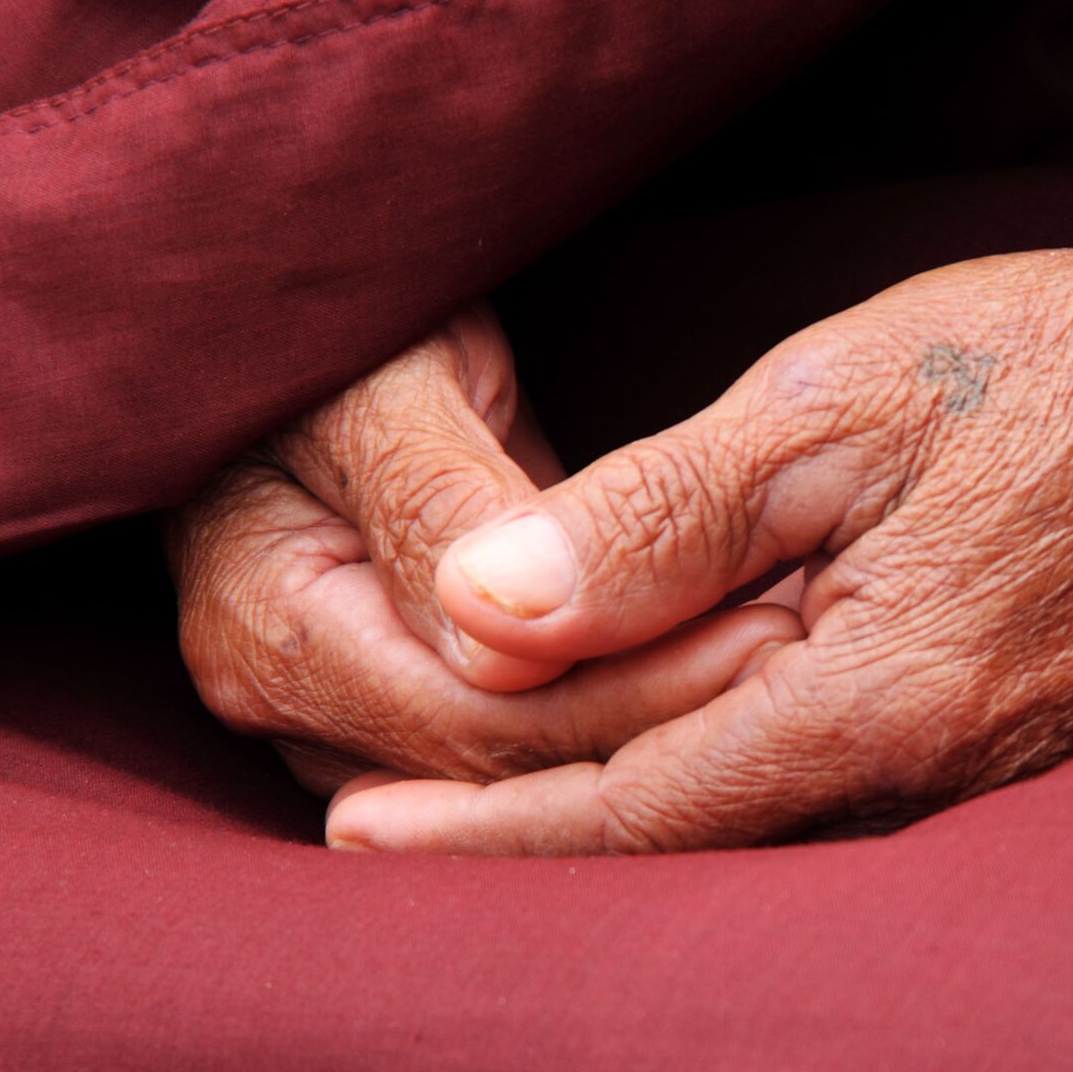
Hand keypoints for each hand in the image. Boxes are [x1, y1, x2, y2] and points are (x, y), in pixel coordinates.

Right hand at [165, 304, 799, 798]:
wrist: (308, 302)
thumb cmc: (339, 310)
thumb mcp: (385, 377)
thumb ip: (438, 505)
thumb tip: (503, 647)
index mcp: (264, 629)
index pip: (471, 721)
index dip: (630, 692)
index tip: (771, 634)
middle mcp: (289, 702)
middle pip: (502, 765)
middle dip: (661, 719)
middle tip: (808, 652)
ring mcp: (344, 711)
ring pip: (521, 769)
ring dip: (653, 726)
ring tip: (791, 661)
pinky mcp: (414, 689)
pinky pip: (527, 733)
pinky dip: (624, 702)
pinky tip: (728, 661)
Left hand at [326, 182, 1072, 852]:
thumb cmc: (1069, 367)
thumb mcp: (841, 400)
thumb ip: (660, 515)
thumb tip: (485, 614)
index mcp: (876, 705)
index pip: (627, 811)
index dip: (479, 835)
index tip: (350, 846)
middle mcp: (933, 787)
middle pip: (684, 848)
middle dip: (522, 843)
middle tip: (367, 822)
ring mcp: (992, 791)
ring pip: (758, 839)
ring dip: (614, 824)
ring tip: (475, 806)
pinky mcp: (1026, 762)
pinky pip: (838, 808)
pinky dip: (722, 794)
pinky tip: (662, 760)